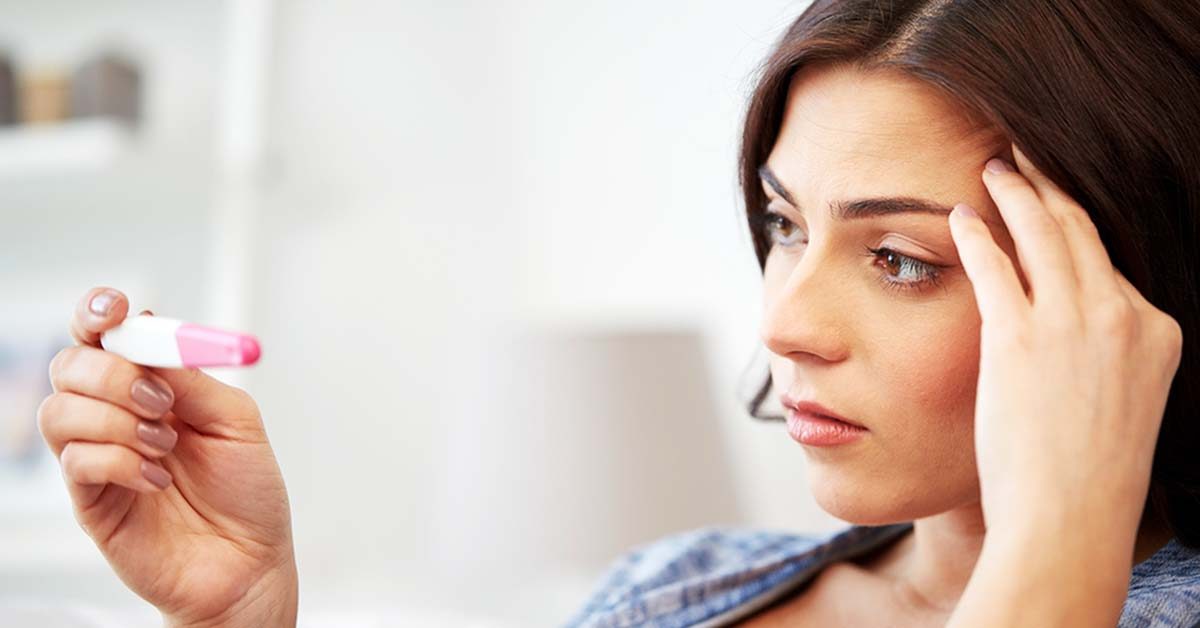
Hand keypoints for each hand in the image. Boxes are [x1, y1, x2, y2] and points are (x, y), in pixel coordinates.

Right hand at [37, 287, 297, 626]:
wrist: (250, 562)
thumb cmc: (247, 492)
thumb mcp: (237, 420)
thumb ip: (193, 378)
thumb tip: (151, 336)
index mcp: (153, 384)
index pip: (103, 335)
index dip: (98, 313)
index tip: (115, 311)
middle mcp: (117, 413)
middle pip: (70, 364)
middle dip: (112, 373)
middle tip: (162, 402)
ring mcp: (98, 455)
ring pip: (59, 410)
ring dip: (116, 420)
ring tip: (165, 446)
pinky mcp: (89, 498)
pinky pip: (75, 460)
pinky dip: (120, 461)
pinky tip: (157, 480)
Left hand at [949, 145, 1182, 550]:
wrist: (1070, 519)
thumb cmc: (1085, 474)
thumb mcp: (1121, 402)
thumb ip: (1105, 355)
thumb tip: (1069, 334)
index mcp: (1157, 331)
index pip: (1110, 264)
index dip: (1076, 227)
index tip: (1054, 204)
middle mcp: (1123, 316)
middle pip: (1081, 231)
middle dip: (1050, 186)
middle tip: (1026, 157)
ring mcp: (1073, 323)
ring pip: (1044, 232)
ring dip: (1016, 191)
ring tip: (996, 167)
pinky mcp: (1020, 336)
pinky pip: (995, 264)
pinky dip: (978, 233)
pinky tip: (962, 215)